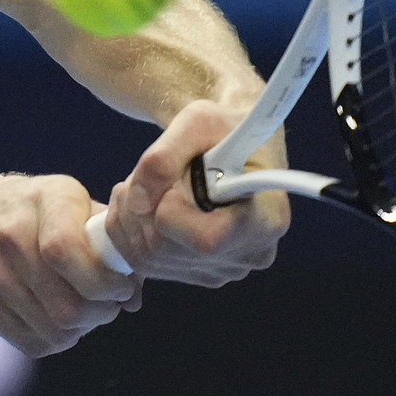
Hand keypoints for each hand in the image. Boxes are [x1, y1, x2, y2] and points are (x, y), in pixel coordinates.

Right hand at [0, 174, 141, 356]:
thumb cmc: (32, 212)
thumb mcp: (70, 203)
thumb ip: (109, 242)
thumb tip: (134, 295)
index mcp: (45, 201)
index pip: (68, 252)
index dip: (105, 283)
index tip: (121, 288)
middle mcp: (10, 235)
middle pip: (67, 306)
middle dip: (101, 314)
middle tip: (106, 306)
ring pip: (53, 331)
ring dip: (79, 330)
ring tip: (82, 311)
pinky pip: (31, 342)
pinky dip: (54, 339)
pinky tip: (54, 318)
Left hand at [101, 100, 289, 286]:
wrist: (234, 144)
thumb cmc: (223, 128)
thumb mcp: (197, 122)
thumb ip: (162, 157)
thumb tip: (136, 202)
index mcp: (267, 218)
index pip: (206, 240)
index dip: (170, 212)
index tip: (175, 181)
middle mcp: (250, 254)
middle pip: (166, 251)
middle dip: (141, 208)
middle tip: (149, 174)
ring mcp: (223, 269)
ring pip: (148, 259)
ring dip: (129, 216)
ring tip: (146, 183)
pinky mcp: (197, 273)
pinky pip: (143, 263)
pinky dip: (128, 230)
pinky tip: (143, 202)